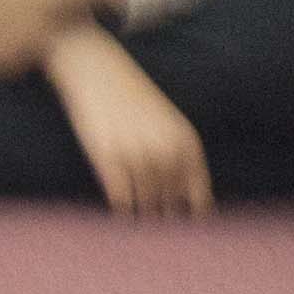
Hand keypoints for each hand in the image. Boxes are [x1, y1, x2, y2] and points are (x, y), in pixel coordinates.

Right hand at [43, 27, 213, 216]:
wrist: (94, 68)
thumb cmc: (131, 98)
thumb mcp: (167, 124)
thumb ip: (179, 159)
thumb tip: (183, 207)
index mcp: (187, 144)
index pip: (198, 200)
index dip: (190, 219)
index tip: (178, 225)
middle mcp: (166, 152)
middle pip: (169, 206)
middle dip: (161, 216)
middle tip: (153, 223)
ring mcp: (137, 155)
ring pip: (145, 206)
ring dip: (141, 215)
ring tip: (136, 218)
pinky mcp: (107, 156)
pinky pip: (120, 199)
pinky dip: (121, 208)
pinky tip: (119, 206)